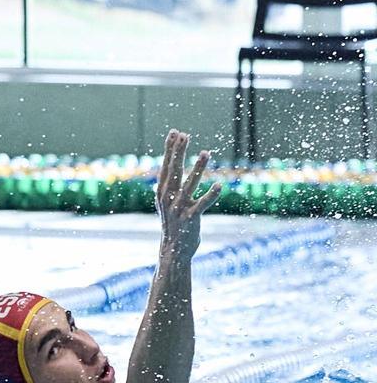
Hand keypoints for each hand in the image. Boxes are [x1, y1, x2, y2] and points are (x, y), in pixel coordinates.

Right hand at [156, 130, 221, 260]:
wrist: (173, 250)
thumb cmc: (174, 224)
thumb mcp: (168, 202)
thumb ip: (171, 185)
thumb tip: (172, 166)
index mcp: (162, 193)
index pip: (166, 166)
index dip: (170, 149)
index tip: (175, 132)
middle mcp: (168, 199)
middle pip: (174, 171)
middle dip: (179, 152)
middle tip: (184, 135)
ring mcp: (179, 208)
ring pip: (189, 185)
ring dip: (197, 168)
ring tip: (205, 152)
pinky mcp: (191, 218)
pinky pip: (202, 204)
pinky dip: (211, 195)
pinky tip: (219, 185)